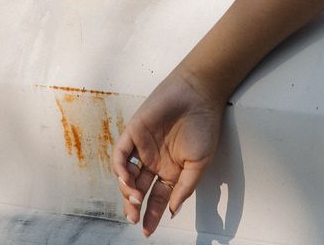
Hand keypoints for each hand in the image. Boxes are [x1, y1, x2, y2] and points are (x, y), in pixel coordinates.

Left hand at [112, 68, 225, 235]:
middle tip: (135, 218)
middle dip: (134, 206)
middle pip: (139, 190)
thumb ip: (185, 187)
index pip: (157, 198)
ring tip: (135, 199)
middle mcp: (155, 161)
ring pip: (126, 175)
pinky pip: (120, 154)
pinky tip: (126, 179)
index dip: (152, 215)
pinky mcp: (133, 132)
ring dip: (127, 190)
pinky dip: (120, 168)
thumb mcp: (200, 163)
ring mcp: (143, 147)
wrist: (197, 94)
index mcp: (171, 170)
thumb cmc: (203, 125)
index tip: (147, 230)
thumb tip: (171, 210)